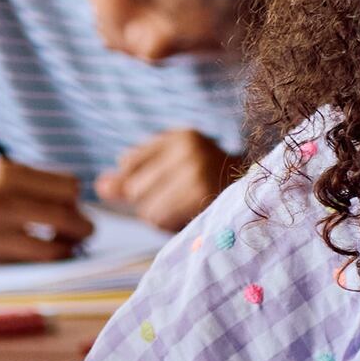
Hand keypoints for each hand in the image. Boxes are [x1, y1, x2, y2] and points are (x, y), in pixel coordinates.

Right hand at [0, 156, 94, 265]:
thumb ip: (27, 183)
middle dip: (82, 226)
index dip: (74, 198)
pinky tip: (37, 253)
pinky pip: (28, 263)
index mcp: (3, 172)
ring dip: (67, 248)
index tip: (69, 203)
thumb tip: (76, 203)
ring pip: (54, 247)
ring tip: (66, 245)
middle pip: (66, 217)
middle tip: (84, 230)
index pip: (68, 187)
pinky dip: (40, 259)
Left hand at [98, 130, 240, 230]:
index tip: (167, 181)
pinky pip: (159, 220)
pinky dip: (169, 225)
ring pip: (146, 208)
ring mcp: (195, 171)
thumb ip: (131, 176)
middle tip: (182, 196)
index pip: (129, 162)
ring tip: (187, 206)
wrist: (260, 196)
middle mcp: (188, 148)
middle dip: (150, 199)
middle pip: (134, 187)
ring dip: (161, 215)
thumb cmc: (209, 183)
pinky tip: (189, 216)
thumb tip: (99, 187)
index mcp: (182, 135)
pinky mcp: (200, 195)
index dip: (139, 180)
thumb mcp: (173, 168)